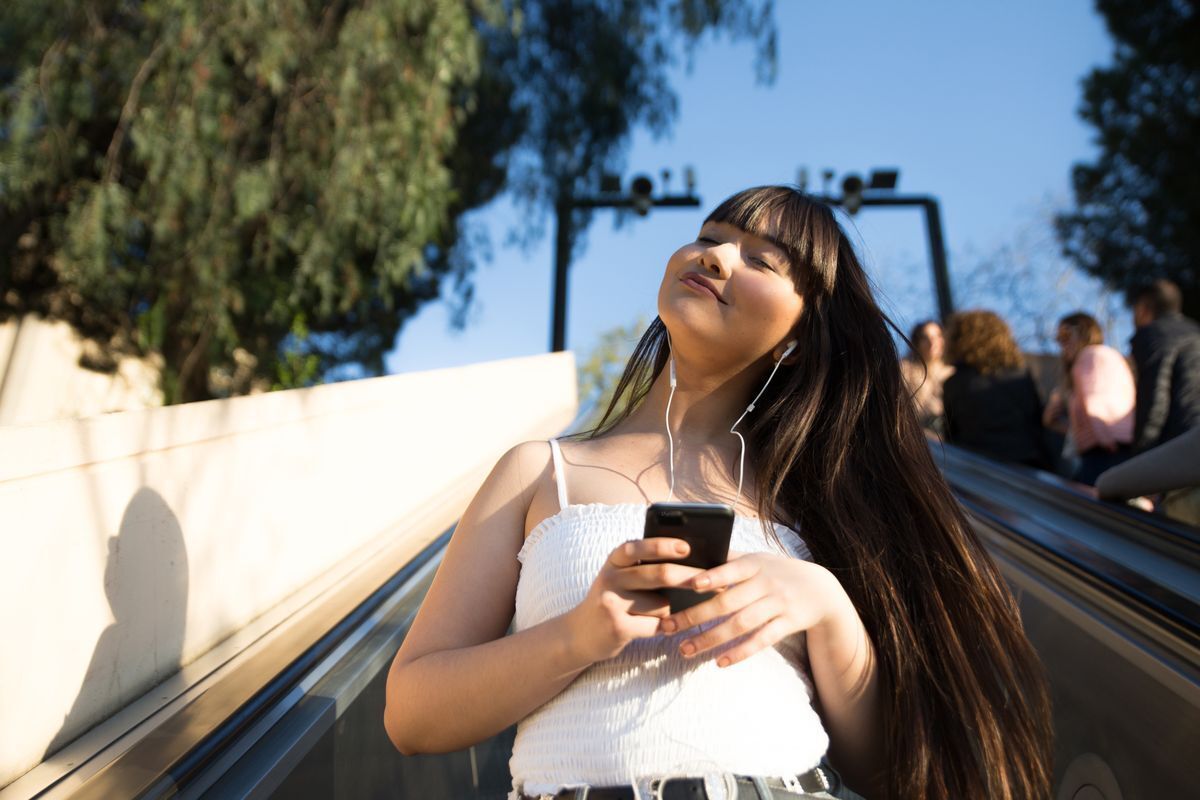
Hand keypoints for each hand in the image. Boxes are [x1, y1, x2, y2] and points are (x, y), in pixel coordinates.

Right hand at [563, 538, 703, 664]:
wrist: (578, 634)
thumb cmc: (613, 601)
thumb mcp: (620, 578)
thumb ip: (645, 569)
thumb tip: (691, 567)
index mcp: (614, 561)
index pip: (639, 546)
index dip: (663, 545)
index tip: (687, 547)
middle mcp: (610, 578)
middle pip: (659, 574)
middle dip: (690, 577)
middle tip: (713, 581)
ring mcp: (611, 602)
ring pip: (661, 604)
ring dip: (671, 612)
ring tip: (664, 615)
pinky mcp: (617, 627)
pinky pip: (655, 626)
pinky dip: (663, 628)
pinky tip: (659, 629)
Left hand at [657, 551, 853, 667]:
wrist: (821, 589)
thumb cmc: (777, 571)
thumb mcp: (758, 559)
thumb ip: (728, 558)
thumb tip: (690, 552)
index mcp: (755, 564)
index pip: (732, 569)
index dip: (713, 576)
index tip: (691, 584)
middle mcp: (767, 583)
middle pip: (729, 601)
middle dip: (696, 616)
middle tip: (668, 627)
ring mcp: (779, 604)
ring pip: (741, 624)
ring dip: (711, 639)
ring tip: (686, 650)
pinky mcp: (788, 624)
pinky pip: (761, 641)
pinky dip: (740, 652)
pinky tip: (719, 662)